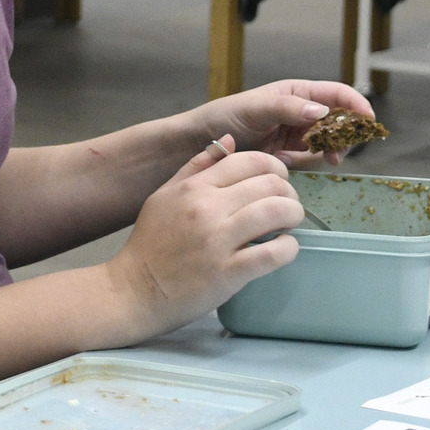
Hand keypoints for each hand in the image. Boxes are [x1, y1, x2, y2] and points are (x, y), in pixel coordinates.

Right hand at [104, 137, 302, 336]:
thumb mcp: (164, 196)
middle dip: (289, 192)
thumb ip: (196, 167)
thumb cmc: (151, 243)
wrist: (136, 289)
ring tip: (288, 224)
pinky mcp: (230, 272)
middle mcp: (207, 208)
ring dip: (293, 215)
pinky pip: (274, 253)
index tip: (277, 182)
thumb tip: (230, 140)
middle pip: (269, 184)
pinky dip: (289, 248)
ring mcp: (219, 240)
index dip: (274, 167)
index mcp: (193, 188)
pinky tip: (284, 248)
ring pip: (277, 212)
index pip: (249, 161)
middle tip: (287, 205)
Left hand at [196, 79, 376, 169]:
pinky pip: (312, 160)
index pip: (337, 94)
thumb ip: (287, 108)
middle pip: (340, 122)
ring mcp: (298, 134)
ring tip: (303, 156)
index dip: (356, 104)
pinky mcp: (292, 155)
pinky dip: (306, 163)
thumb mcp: (255, 108)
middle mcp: (302, 111)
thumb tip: (322, 110)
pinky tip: (286, 162)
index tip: (368, 120)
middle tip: (334, 151)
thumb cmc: (226, 116)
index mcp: (297, 92)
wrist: (204, 143)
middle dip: (342, 136)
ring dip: (323, 152)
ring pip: (329, 144)